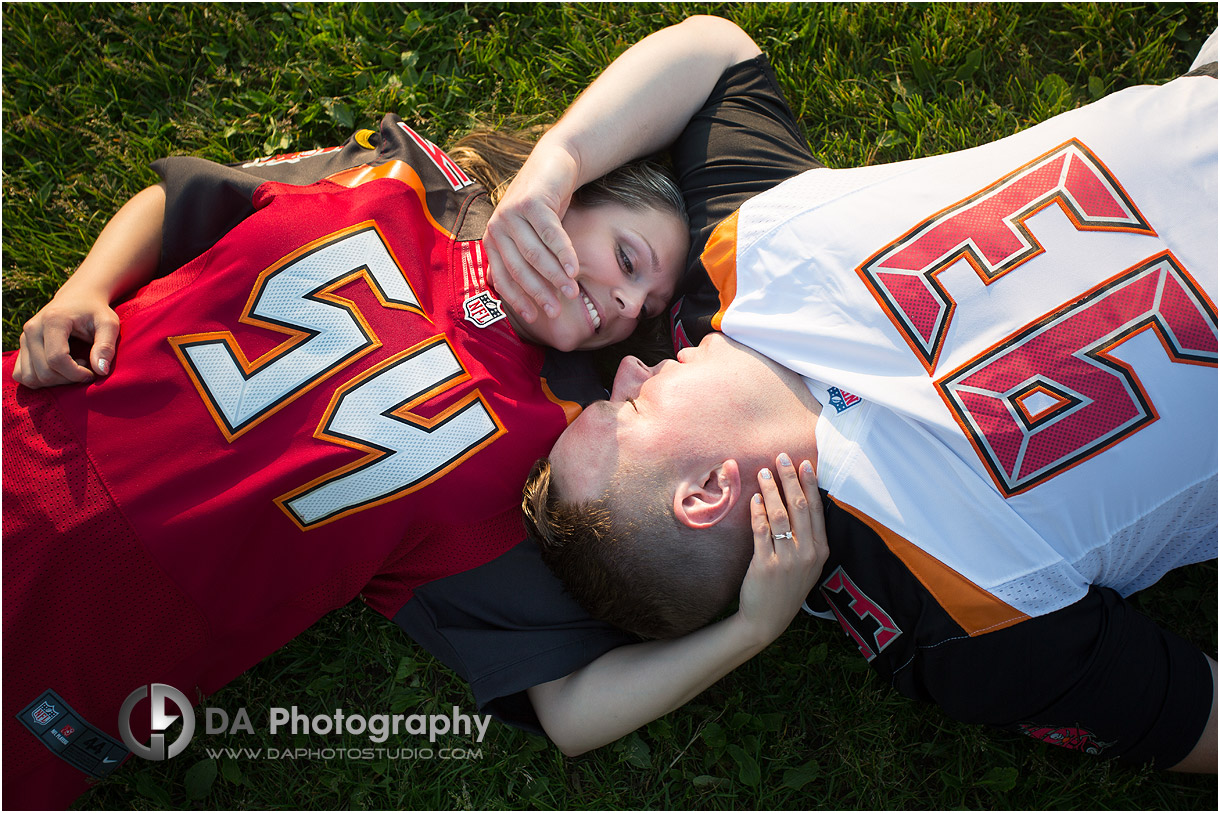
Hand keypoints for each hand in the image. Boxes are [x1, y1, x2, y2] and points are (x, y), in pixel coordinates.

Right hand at [12, 288, 119, 387]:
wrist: (79, 297)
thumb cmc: (96, 312)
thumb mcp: (109, 324)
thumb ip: (106, 346)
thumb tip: (101, 371)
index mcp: (53, 321)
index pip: (57, 359)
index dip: (76, 374)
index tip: (93, 373)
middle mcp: (32, 329)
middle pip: (43, 372)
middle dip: (68, 379)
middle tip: (85, 367)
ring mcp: (24, 338)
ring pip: (31, 378)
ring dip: (55, 382)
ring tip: (72, 367)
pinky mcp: (22, 347)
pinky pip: (22, 375)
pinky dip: (41, 380)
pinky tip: (59, 370)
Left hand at [483, 141, 582, 322]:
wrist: (552, 164)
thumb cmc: (542, 206)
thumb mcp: (528, 234)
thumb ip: (523, 260)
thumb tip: (525, 298)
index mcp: (493, 240)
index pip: (503, 278)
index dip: (518, 300)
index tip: (535, 318)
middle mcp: (497, 227)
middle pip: (519, 269)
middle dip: (539, 293)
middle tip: (556, 311)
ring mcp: (511, 213)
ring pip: (535, 255)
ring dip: (555, 277)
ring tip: (572, 293)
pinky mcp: (530, 202)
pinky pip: (549, 235)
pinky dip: (563, 254)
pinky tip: (574, 270)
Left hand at [736, 453, 828, 645]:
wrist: (767, 620)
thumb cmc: (786, 588)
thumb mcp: (807, 565)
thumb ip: (807, 538)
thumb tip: (799, 502)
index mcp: (820, 551)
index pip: (816, 510)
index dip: (810, 484)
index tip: (804, 463)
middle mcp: (807, 553)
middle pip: (799, 507)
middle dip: (790, 478)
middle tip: (781, 457)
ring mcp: (788, 560)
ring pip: (780, 516)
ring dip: (771, 490)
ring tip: (763, 472)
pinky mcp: (766, 565)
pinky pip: (762, 531)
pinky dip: (758, 512)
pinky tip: (755, 498)